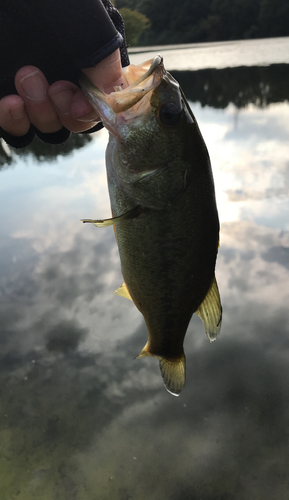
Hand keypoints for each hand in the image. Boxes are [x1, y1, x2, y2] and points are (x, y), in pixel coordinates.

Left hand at [0, 50, 126, 136]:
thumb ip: (101, 51)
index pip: (102, 99)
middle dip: (67, 111)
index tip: (82, 107)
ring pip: (48, 126)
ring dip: (41, 114)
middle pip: (75, 119)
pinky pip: (15, 125)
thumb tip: (112, 93)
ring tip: (24, 78)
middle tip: (55, 87)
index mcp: (85, 54)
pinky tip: (8, 103)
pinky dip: (14, 121)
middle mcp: (61, 73)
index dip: (94, 110)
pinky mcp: (3, 96)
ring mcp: (31, 87)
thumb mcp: (77, 12)